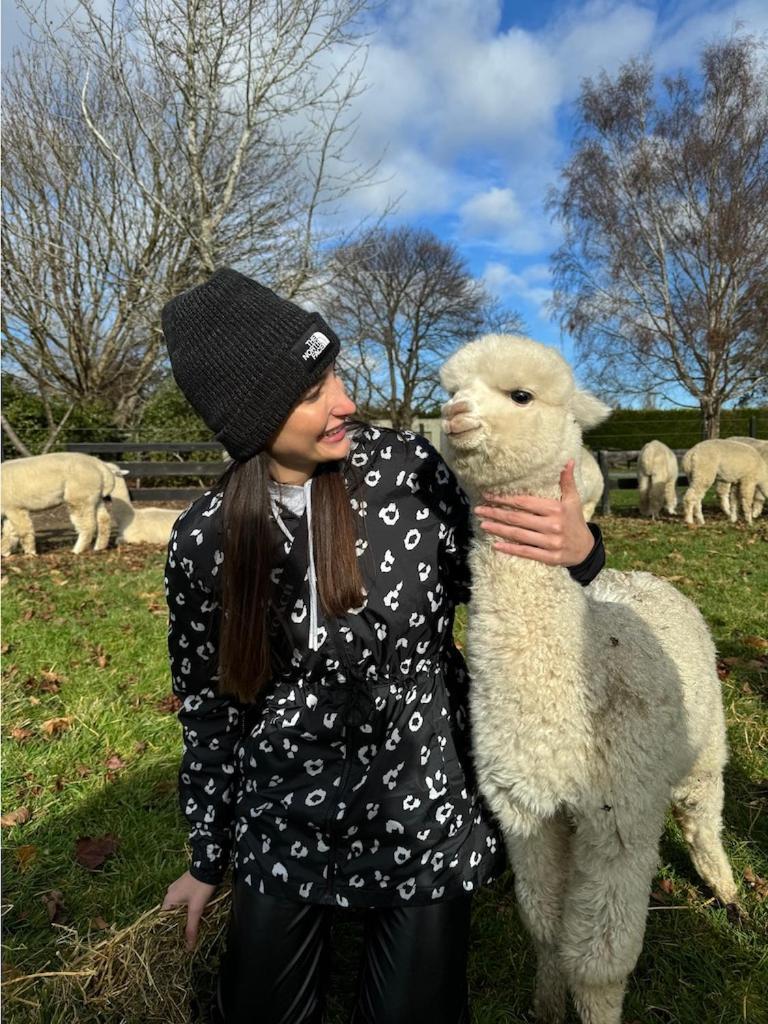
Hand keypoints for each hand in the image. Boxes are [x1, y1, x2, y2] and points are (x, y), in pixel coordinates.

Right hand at [161, 870, 218, 950]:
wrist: (209, 866)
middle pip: (172, 913)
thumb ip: (191, 928)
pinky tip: (196, 909)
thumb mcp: (196, 909)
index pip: (163, 919)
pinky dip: (188, 905)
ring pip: (179, 906)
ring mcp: (177, 887)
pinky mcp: (185, 884)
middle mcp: (170, 893)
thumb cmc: (200, 887)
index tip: (176, 938)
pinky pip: (183, 899)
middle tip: (186, 932)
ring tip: (192, 922)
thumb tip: (189, 947)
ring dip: (185, 913)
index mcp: (168, 899)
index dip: (169, 929)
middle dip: (179, 922)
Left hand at [474, 459, 594, 565]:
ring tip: (483, 524)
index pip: (525, 502)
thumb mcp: (573, 500)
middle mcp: (552, 525)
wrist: (586, 549)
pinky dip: (510, 549)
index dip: (505, 499)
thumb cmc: (575, 521)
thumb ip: (567, 481)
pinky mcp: (549, 557)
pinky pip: (526, 552)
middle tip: (478, 510)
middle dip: (496, 513)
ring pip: (519, 535)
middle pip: (518, 518)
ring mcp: (550, 542)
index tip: (488, 496)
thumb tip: (568, 461)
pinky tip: (496, 545)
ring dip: (498, 529)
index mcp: (556, 509)